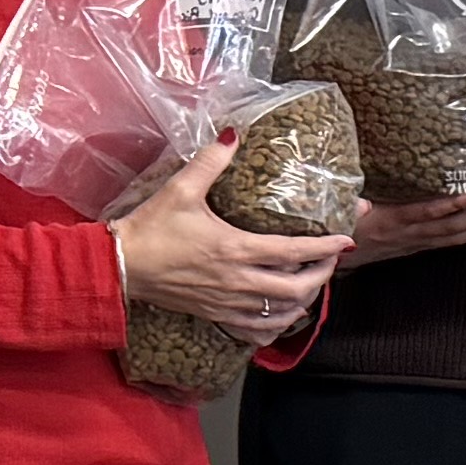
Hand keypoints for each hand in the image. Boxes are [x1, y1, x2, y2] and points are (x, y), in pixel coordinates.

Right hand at [116, 136, 356, 335]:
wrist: (120, 266)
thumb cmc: (150, 228)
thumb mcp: (181, 190)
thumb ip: (210, 162)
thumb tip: (233, 134)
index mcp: (234, 249)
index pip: (293, 252)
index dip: (325, 247)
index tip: (346, 239)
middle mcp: (237, 281)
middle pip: (297, 288)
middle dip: (322, 274)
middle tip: (332, 259)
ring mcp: (228, 303)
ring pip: (281, 313)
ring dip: (304, 300)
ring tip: (313, 283)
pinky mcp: (216, 314)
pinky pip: (257, 330)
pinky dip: (277, 324)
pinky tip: (284, 313)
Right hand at [344, 193, 465, 263]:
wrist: (330, 256)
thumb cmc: (336, 226)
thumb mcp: (340, 211)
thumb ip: (351, 205)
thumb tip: (361, 204)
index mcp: (391, 222)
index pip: (428, 213)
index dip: (453, 206)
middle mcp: (407, 235)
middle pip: (451, 228)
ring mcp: (413, 243)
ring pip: (453, 238)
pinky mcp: (414, 248)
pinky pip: (446, 242)